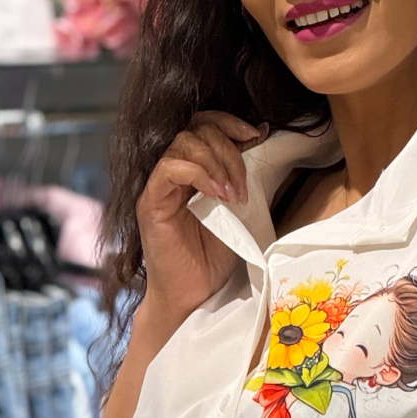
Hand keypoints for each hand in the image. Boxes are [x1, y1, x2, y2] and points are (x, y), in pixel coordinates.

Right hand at [136, 111, 264, 330]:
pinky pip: (169, 170)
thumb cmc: (216, 257)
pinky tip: (217, 195)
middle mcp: (174, 171)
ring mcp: (160, 185)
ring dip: (216, 163)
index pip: (204, 124)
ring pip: (183, 144)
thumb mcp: (242, 208)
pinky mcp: (151, 202)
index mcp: (194, 168)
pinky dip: (198, 174)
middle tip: (244, 185)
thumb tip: (266, 132)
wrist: (195, 295)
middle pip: (196, 130)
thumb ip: (250, 174)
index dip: (229, 122)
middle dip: (228, 149)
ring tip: (233, 194)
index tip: (256, 134)